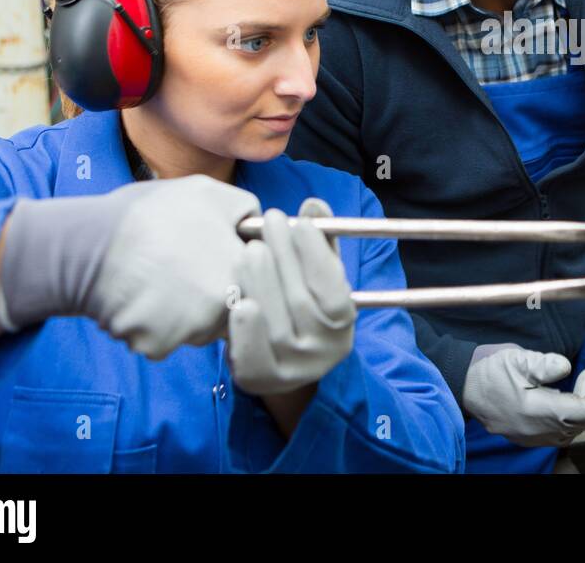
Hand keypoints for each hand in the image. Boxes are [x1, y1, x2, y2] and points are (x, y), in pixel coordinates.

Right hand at [0, 174, 259, 359]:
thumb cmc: (149, 214)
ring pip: (199, 326)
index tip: (218, 255)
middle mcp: (224, 307)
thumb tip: (262, 223)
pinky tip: (142, 296)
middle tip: (185, 267)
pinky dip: (155, 323)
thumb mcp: (208, 192)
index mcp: (243, 269)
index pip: (262, 280)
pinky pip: (166, 338)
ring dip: (186, 311)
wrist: (87, 245)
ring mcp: (190, 331)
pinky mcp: (157, 345)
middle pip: (232, 308)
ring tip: (162, 277)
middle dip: (216, 293)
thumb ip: (246, 210)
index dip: (241, 266)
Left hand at [228, 199, 355, 395]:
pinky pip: (253, 355)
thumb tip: (313, 205)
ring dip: (261, 282)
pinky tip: (240, 301)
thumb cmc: (304, 307)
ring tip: (250, 249)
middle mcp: (323, 350)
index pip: (334, 289)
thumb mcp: (320, 276)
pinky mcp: (260, 380)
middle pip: (301, 301)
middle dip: (285, 256)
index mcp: (343, 323)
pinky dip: (246, 329)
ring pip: (275, 322)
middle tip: (270, 220)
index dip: (318, 256)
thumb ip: (320, 242)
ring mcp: (291, 368)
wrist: (285, 363)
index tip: (301, 222)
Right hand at [461, 345, 584, 447]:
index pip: (581, 410)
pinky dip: (572, 408)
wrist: (461, 385)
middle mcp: (538, 428)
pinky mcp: (528, 431)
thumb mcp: (516, 359)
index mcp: (536, 410)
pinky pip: (559, 426)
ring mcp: (533, 433)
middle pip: (580, 418)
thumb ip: (544, 365)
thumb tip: (567, 368)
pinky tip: (573, 388)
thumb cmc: (488, 368)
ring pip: (571, 423)